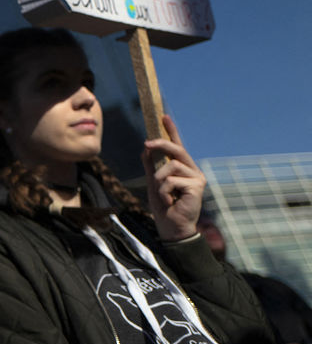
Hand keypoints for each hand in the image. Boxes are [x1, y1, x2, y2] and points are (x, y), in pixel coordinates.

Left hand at [143, 115, 204, 240]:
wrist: (171, 226)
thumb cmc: (164, 206)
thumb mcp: (153, 182)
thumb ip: (150, 165)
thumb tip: (146, 148)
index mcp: (182, 168)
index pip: (177, 146)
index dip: (171, 131)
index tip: (164, 116)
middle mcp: (192, 170)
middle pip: (176, 149)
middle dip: (161, 144)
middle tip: (147, 143)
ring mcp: (197, 178)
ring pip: (171, 165)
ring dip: (159, 180)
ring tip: (163, 194)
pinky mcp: (197, 186)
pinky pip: (172, 180)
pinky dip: (165, 191)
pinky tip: (170, 201)